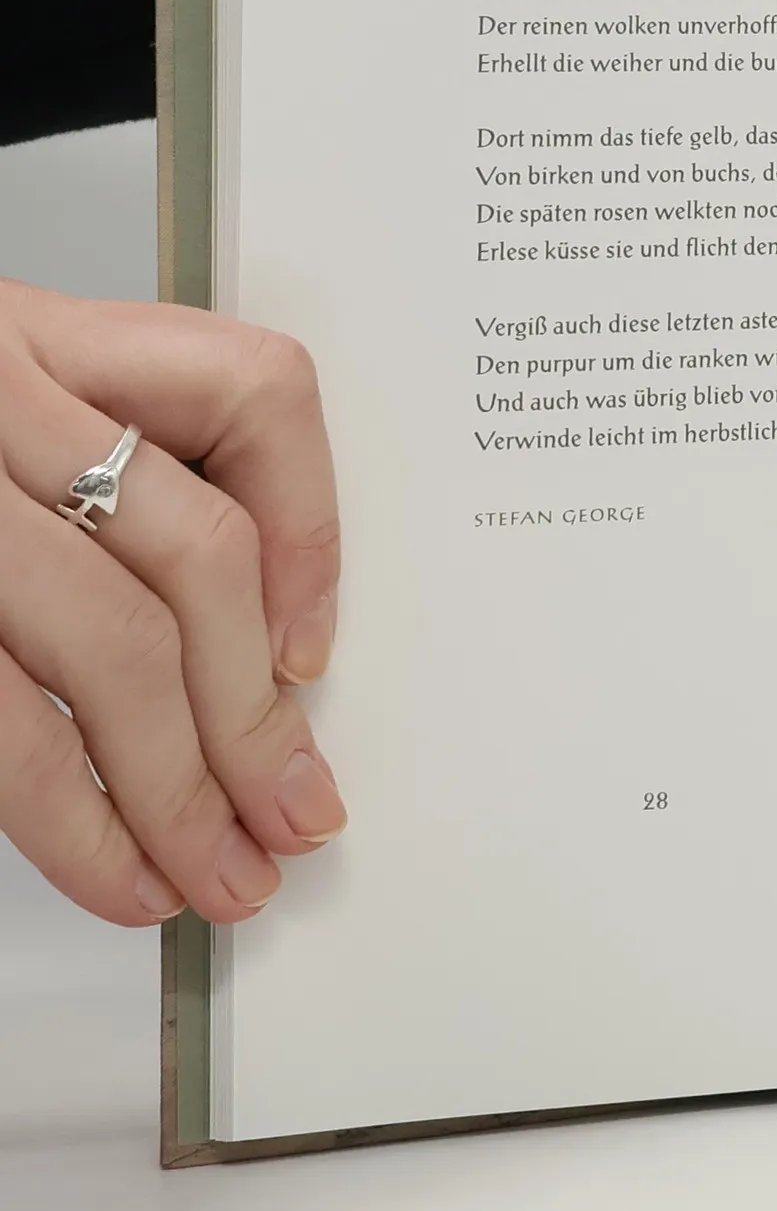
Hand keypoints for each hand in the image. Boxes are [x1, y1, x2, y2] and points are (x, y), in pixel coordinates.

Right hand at [0, 280, 343, 925]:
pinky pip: (7, 729)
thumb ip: (105, 490)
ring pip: (116, 647)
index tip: (313, 649)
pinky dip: (79, 823)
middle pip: (198, 554)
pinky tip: (118, 869)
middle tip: (293, 811)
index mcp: (34, 339)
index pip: (249, 392)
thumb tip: (256, 658)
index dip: (311, 531)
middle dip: (258, 716)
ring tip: (219, 871)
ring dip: (185, 792)